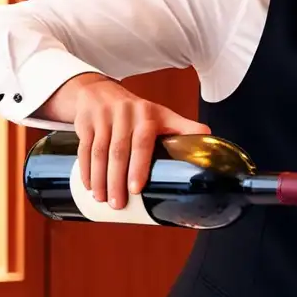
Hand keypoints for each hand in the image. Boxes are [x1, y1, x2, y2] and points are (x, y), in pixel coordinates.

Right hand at [50, 73, 208, 209]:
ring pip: (98, 153)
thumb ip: (185, 130)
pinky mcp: (85, 123)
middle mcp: (125, 115)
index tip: (136, 189)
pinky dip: (85, 171)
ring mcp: (103, 118)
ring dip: (100, 179)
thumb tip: (212, 145)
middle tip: (118, 204)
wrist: (101, 92)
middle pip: (118, 152)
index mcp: (148, 115)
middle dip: (116, 181)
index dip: (139, 166)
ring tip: (103, 200)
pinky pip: (83, 150)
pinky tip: (89, 187)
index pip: (142, 142)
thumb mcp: (163, 115)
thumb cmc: (139, 111)